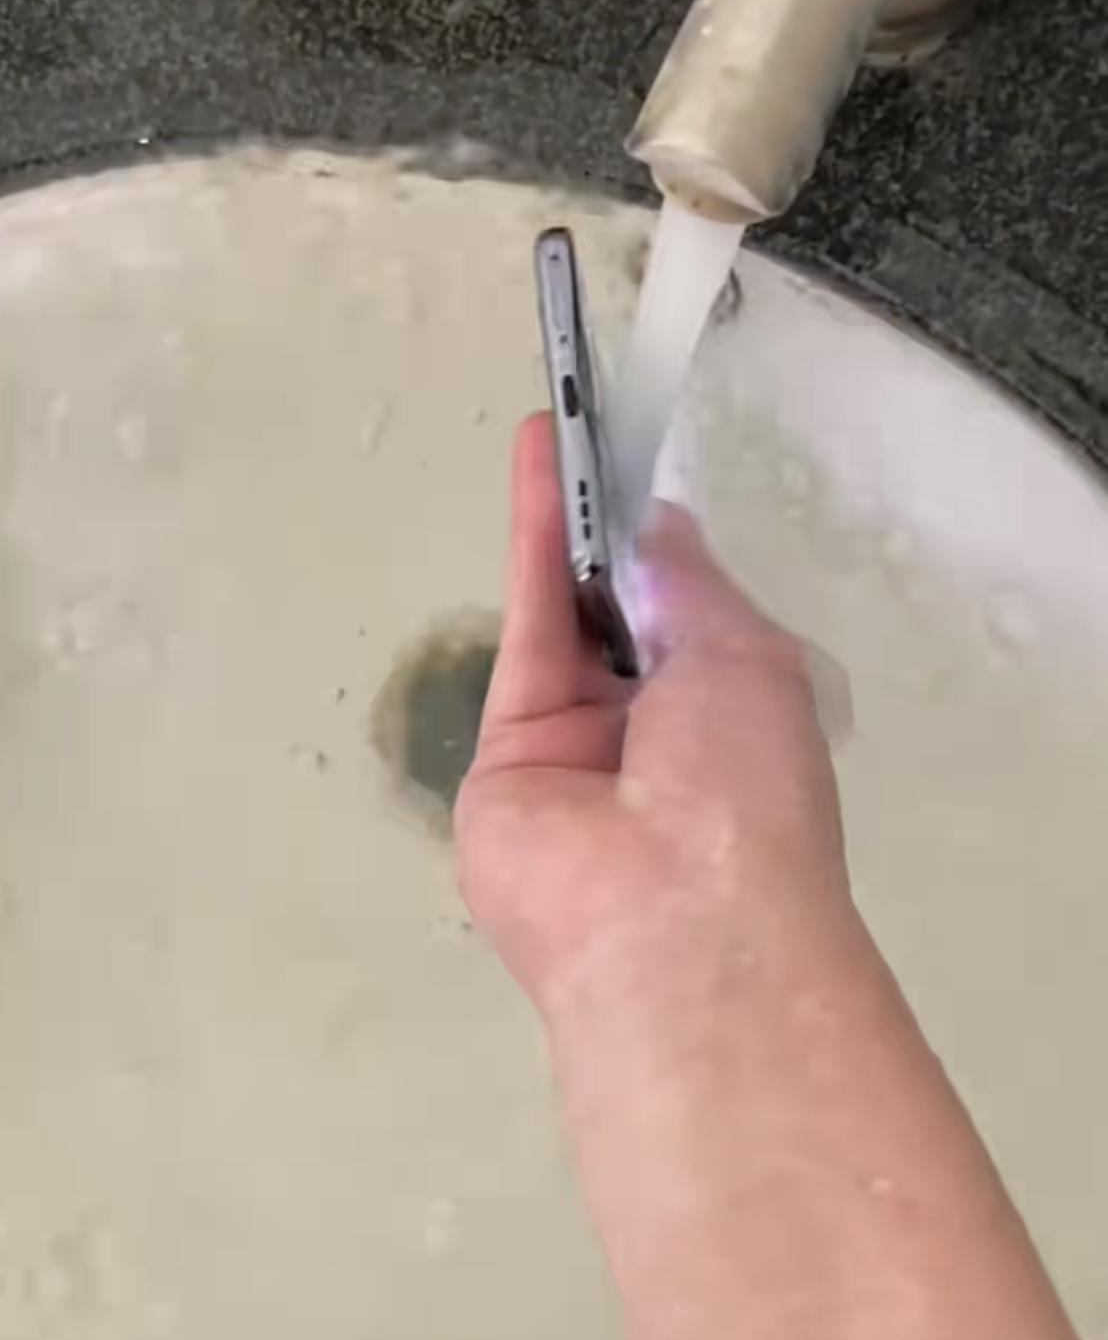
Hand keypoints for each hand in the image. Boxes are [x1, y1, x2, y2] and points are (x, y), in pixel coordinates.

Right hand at [456, 414, 856, 1025]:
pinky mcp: (504, 750)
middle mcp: (652, 735)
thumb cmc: (744, 784)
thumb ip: (693, 585)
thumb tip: (660, 526)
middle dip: (608, 534)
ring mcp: (574, 747)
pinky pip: (523, 633)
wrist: (670, 917)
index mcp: (730, 720)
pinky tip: (536, 466)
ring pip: (564, 615)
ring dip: (561, 522)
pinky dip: (528, 545)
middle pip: (619, 615)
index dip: (664, 550)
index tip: (645, 477)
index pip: (690, 620)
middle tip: (594, 438)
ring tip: (556, 423)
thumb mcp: (749, 659)